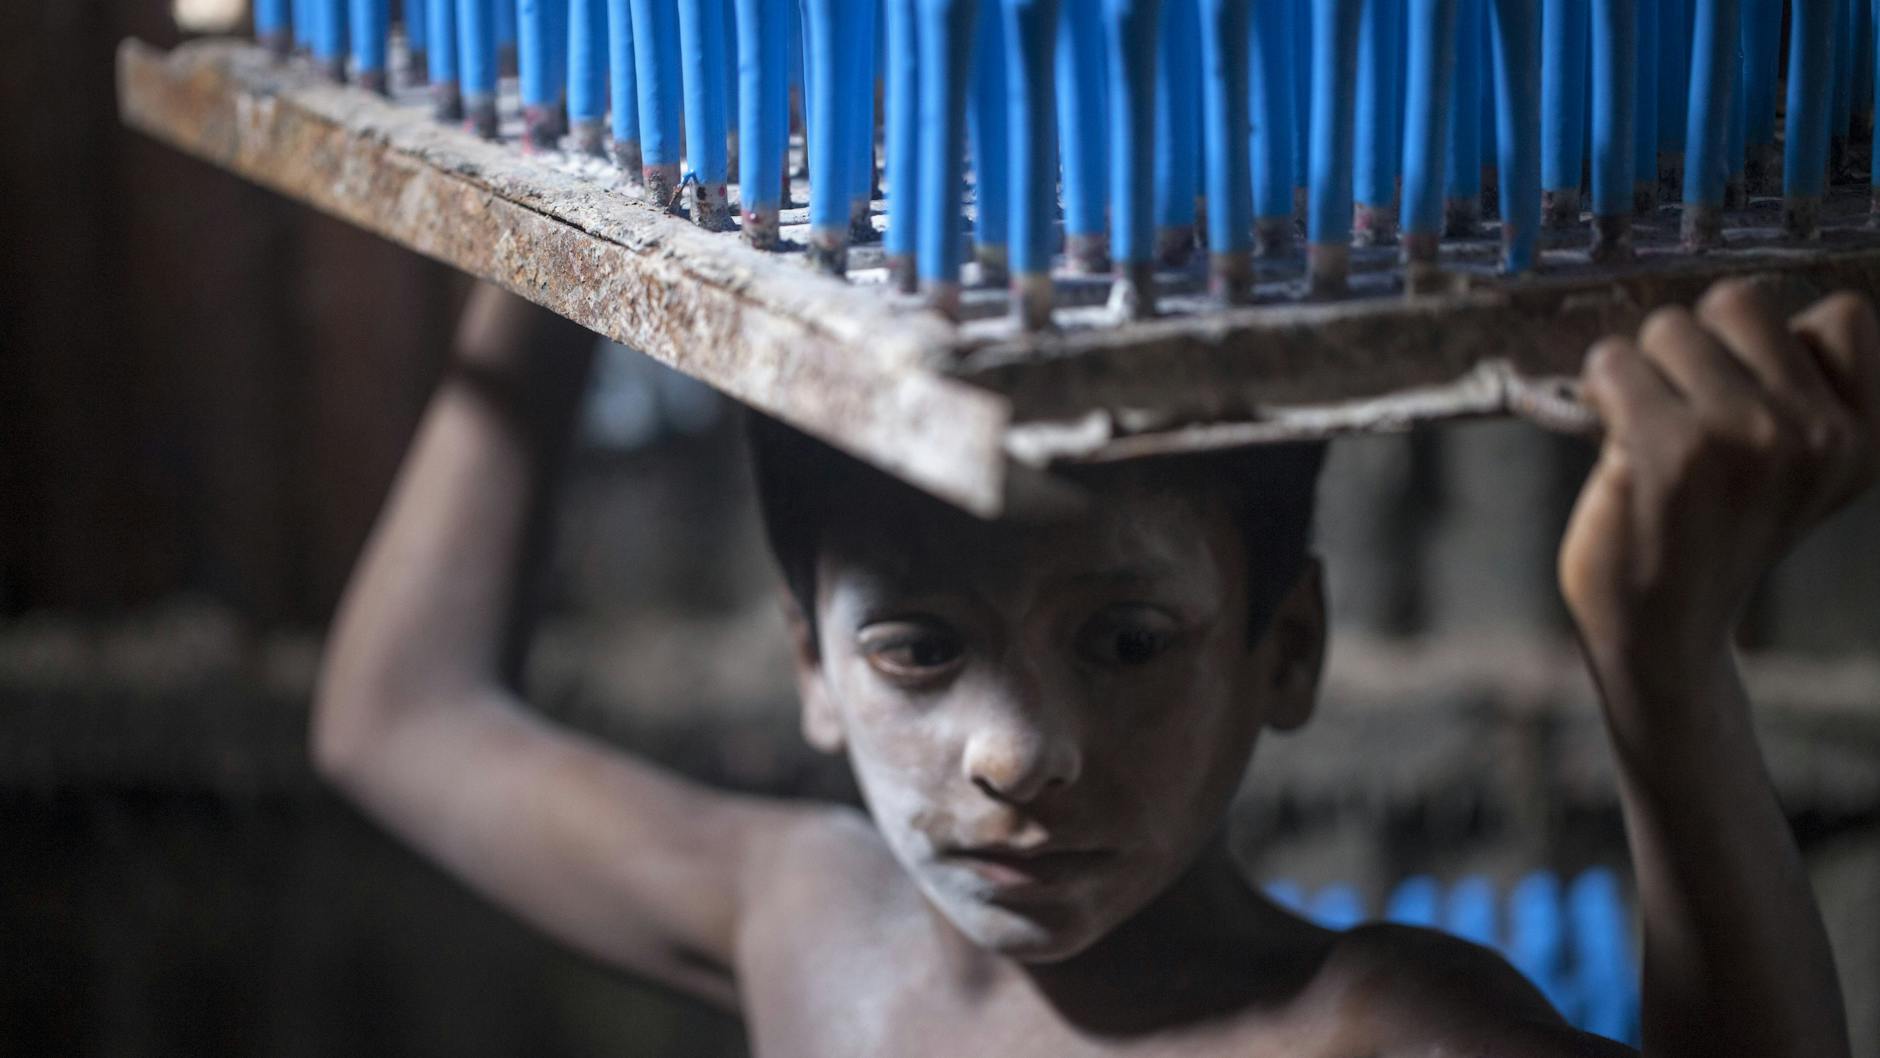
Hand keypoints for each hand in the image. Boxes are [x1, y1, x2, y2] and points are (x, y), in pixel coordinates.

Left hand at [1559, 279, 1879, 685]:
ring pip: (1669, 327)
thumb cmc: (1709, 535)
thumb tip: (1727, 317)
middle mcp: (1815, 434)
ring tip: (1644, 429)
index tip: (1745, 390)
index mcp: (1861, 436)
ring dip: (1640, 368)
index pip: (1842, 318)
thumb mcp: (1795, 470)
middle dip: (1695, 344)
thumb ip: (1794, 393)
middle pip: (1741, 303)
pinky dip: (1597, 390)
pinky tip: (1610, 438)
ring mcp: (1742, 437)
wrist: (1661, 628)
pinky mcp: (1666, 449)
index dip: (1773, 343)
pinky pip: (1612, 362)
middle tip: (1678, 407)